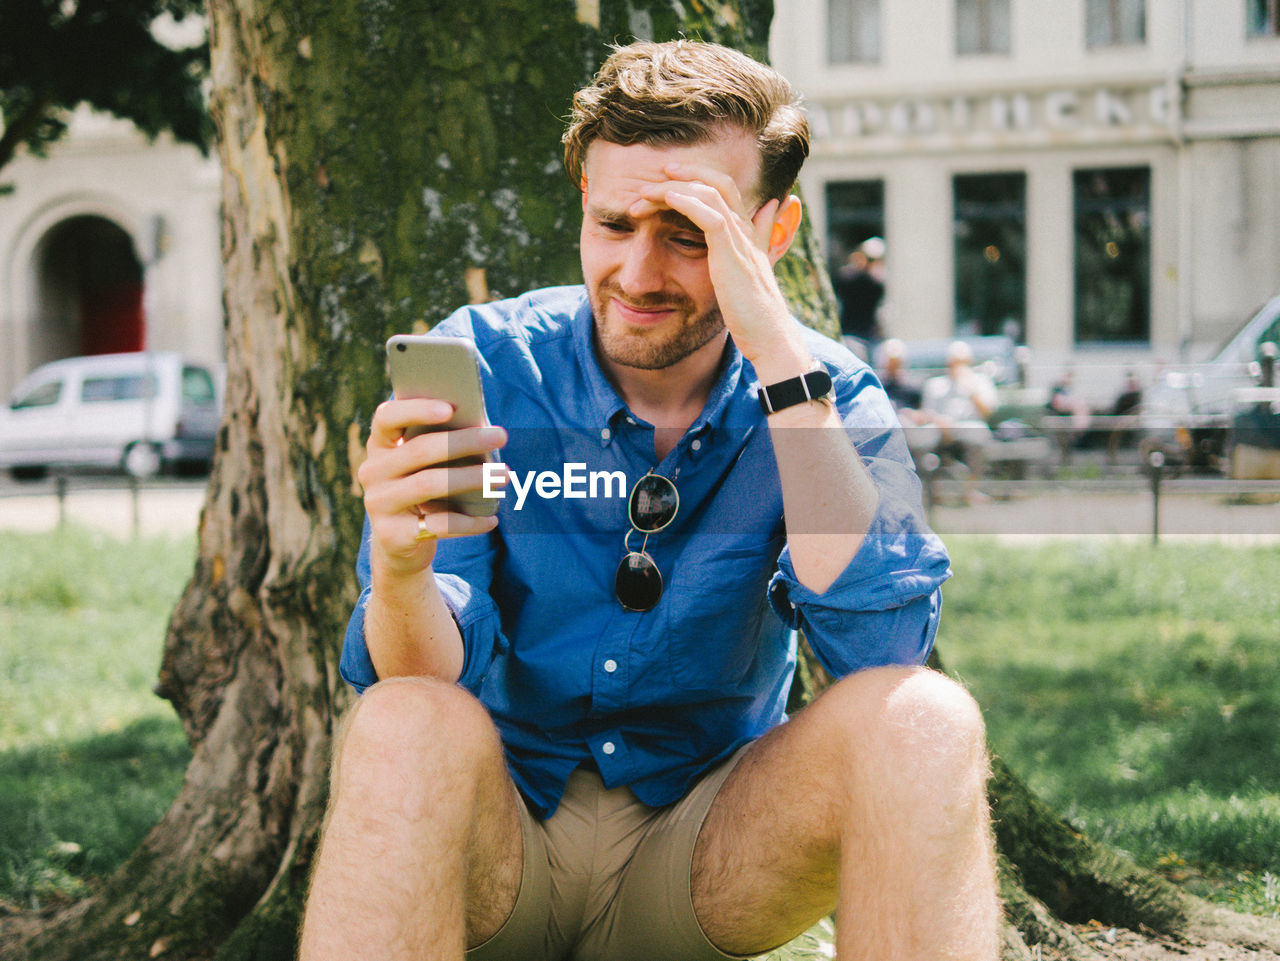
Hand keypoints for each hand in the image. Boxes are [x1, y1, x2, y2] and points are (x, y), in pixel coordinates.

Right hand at [358, 397, 506, 574]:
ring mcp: (379, 503)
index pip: (387, 417)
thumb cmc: (421, 492)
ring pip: (429, 484)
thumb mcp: (422, 468)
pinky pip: (438, 525)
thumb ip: (440, 445)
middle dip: (465, 441)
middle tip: (501, 437)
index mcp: (380, 446)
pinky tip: (492, 520)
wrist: (398, 546)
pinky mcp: (392, 534)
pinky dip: (469, 522)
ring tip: (504, 476)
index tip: (450, 408)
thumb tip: (486, 428)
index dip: (416, 410)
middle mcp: (372, 472)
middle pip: (419, 449)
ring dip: (471, 478)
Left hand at [631, 162, 808, 376]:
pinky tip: (666, 197)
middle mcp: (746, 230)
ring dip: (675, 188)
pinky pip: (709, 215)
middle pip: (719, 182)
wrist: (769, 335)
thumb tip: (772, 207)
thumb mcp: (754, 270)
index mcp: (748, 233)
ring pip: (709, 194)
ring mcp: (740, 240)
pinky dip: (686, 201)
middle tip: (659, 170)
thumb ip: (760, 237)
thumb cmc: (756, 311)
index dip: (701, 176)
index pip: (727, 189)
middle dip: (687, 171)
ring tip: (648, 190)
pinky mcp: (731, 254)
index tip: (672, 176)